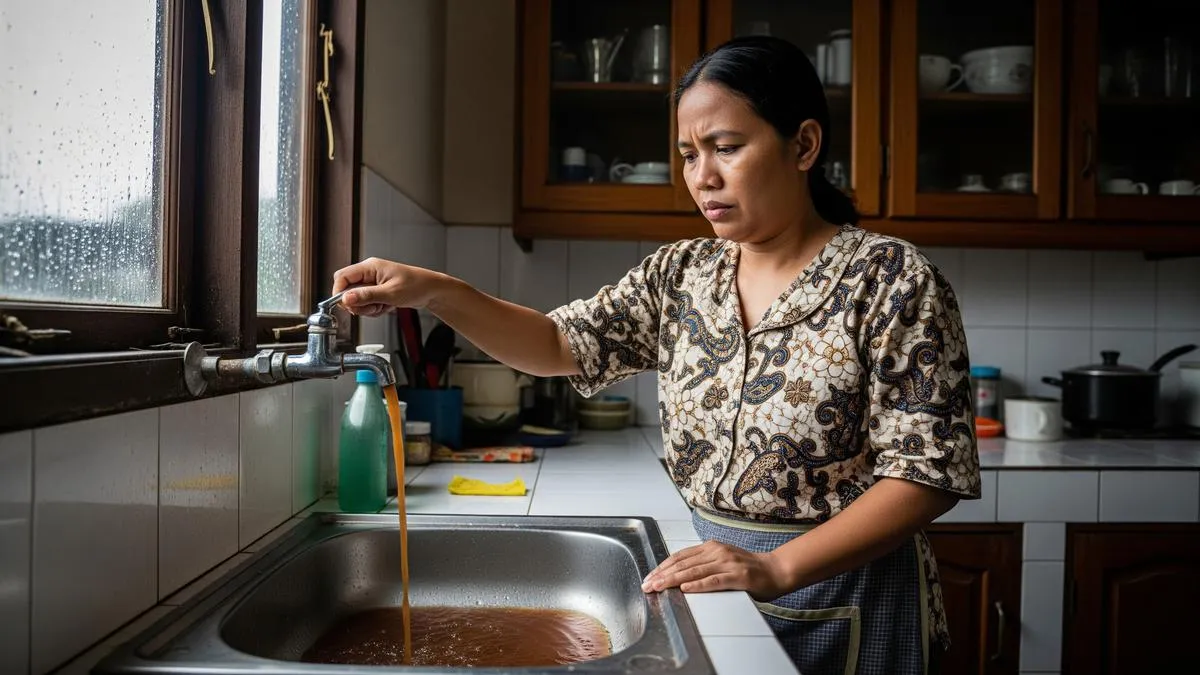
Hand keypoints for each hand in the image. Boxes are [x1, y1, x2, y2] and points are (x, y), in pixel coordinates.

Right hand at [331, 258, 443, 316]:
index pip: (342, 277)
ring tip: (384, 306)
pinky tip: (387, 307)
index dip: (339, 293)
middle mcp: (369, 273)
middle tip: (371, 307)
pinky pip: (367, 303)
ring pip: (357, 300)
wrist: (432, 291)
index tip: (346, 306)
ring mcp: (373, 283)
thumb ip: (367, 296)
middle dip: (357, 303)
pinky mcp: (377, 291)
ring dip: (368, 308)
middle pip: (348, 290)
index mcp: (370, 267)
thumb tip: (346, 299)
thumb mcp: (390, 293)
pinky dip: (375, 309)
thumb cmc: (416, 286)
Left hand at [641, 540, 793, 601]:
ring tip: (658, 587)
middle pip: (683, 564)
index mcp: (711, 547)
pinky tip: (684, 590)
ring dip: (672, 580)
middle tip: (647, 585)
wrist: (776, 570)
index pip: (680, 556)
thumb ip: (704, 565)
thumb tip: (679, 577)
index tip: (649, 577)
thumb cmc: (749, 569)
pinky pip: (714, 581)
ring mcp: (728, 563)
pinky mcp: (738, 576)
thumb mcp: (722, 561)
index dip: (662, 566)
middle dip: (662, 575)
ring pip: (694, 572)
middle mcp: (717, 552)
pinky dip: (697, 585)